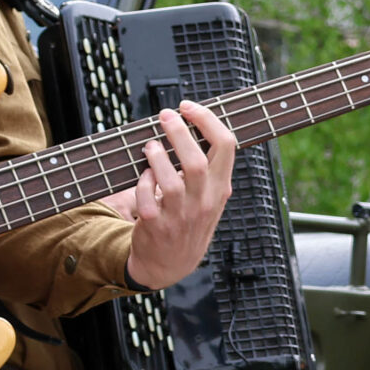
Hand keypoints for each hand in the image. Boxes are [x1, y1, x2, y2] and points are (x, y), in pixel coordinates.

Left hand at [113, 101, 237, 290]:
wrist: (170, 263)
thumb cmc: (189, 220)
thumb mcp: (211, 197)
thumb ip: (210, 168)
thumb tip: (196, 125)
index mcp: (220, 188)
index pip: (226, 146)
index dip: (207, 119)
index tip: (188, 106)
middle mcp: (204, 202)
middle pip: (196, 161)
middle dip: (178, 132)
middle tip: (165, 115)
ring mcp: (180, 216)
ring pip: (170, 180)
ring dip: (157, 156)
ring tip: (150, 146)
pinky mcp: (156, 226)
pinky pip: (147, 197)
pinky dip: (143, 181)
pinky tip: (144, 176)